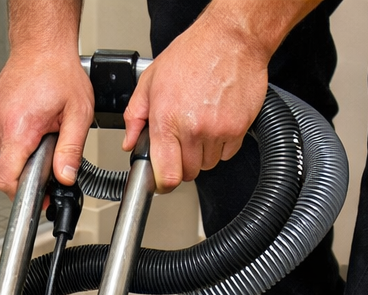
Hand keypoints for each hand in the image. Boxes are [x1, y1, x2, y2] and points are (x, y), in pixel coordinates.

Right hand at [0, 49, 93, 197]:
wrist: (41, 44)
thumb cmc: (59, 71)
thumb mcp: (78, 114)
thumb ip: (71, 150)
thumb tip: (65, 177)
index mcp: (18, 127)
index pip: (6, 178)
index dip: (21, 194)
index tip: (38, 195)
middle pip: (9, 169)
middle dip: (32, 169)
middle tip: (52, 151)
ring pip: (8, 156)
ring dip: (27, 153)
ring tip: (44, 131)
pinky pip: (5, 141)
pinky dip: (20, 140)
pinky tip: (34, 124)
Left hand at [122, 2, 299, 191]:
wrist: (231, 38)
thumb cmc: (193, 53)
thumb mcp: (151, 80)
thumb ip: (135, 116)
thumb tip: (129, 142)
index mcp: (167, 120)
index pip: (167, 175)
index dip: (163, 184)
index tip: (162, 181)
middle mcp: (193, 129)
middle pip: (187, 173)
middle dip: (182, 163)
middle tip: (181, 141)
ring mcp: (217, 131)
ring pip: (207, 165)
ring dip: (202, 154)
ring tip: (200, 125)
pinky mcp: (238, 129)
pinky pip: (227, 154)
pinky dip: (221, 145)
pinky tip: (216, 122)